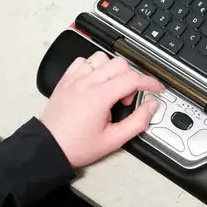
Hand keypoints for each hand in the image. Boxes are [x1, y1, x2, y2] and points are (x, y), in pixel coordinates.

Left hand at [41, 51, 163, 167]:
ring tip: (111, 89)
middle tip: (126, 99)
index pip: (132, 79)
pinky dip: (94, 68)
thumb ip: (138, 122)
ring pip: (102, 58)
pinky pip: (83, 61)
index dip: (150, 82)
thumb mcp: (114, 140)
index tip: (156, 88)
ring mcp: (74, 79)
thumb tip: (151, 107)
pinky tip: (96, 83)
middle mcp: (86, 83)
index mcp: (99, 97)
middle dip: (131, 79)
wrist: (49, 148)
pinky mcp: (65, 80)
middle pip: (120, 64)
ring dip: (112, 71)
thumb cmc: (77, 146)